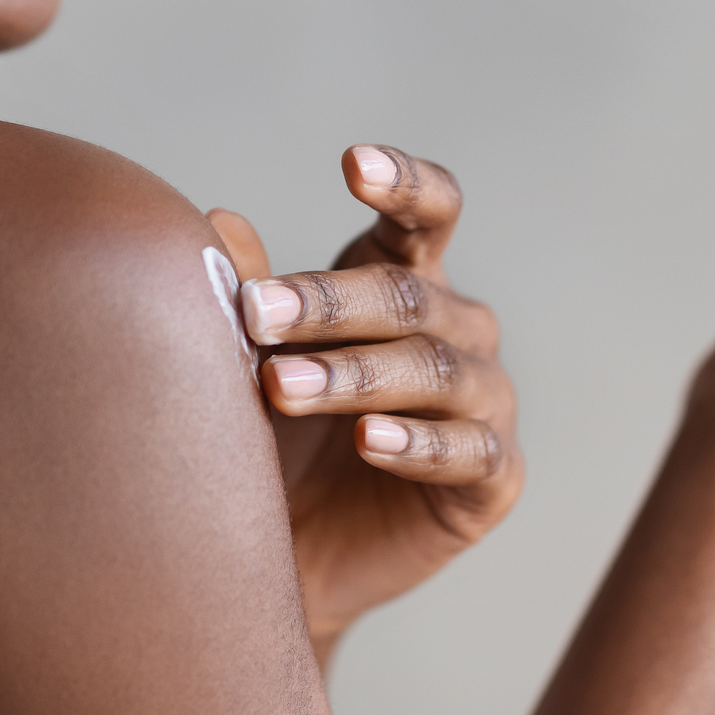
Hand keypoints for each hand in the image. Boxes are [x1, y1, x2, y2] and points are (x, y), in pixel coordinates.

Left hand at [208, 145, 521, 666]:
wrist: (296, 550)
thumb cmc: (282, 435)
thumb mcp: (259, 360)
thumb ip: (252, 294)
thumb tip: (219, 221)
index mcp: (410, 284)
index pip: (429, 216)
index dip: (402, 184)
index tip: (351, 163)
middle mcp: (459, 331)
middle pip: (410, 296)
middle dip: (328, 303)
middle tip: (254, 313)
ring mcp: (485, 403)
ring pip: (432, 370)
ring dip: (352, 374)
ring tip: (279, 387)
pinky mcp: (494, 476)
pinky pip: (466, 451)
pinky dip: (416, 444)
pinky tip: (369, 443)